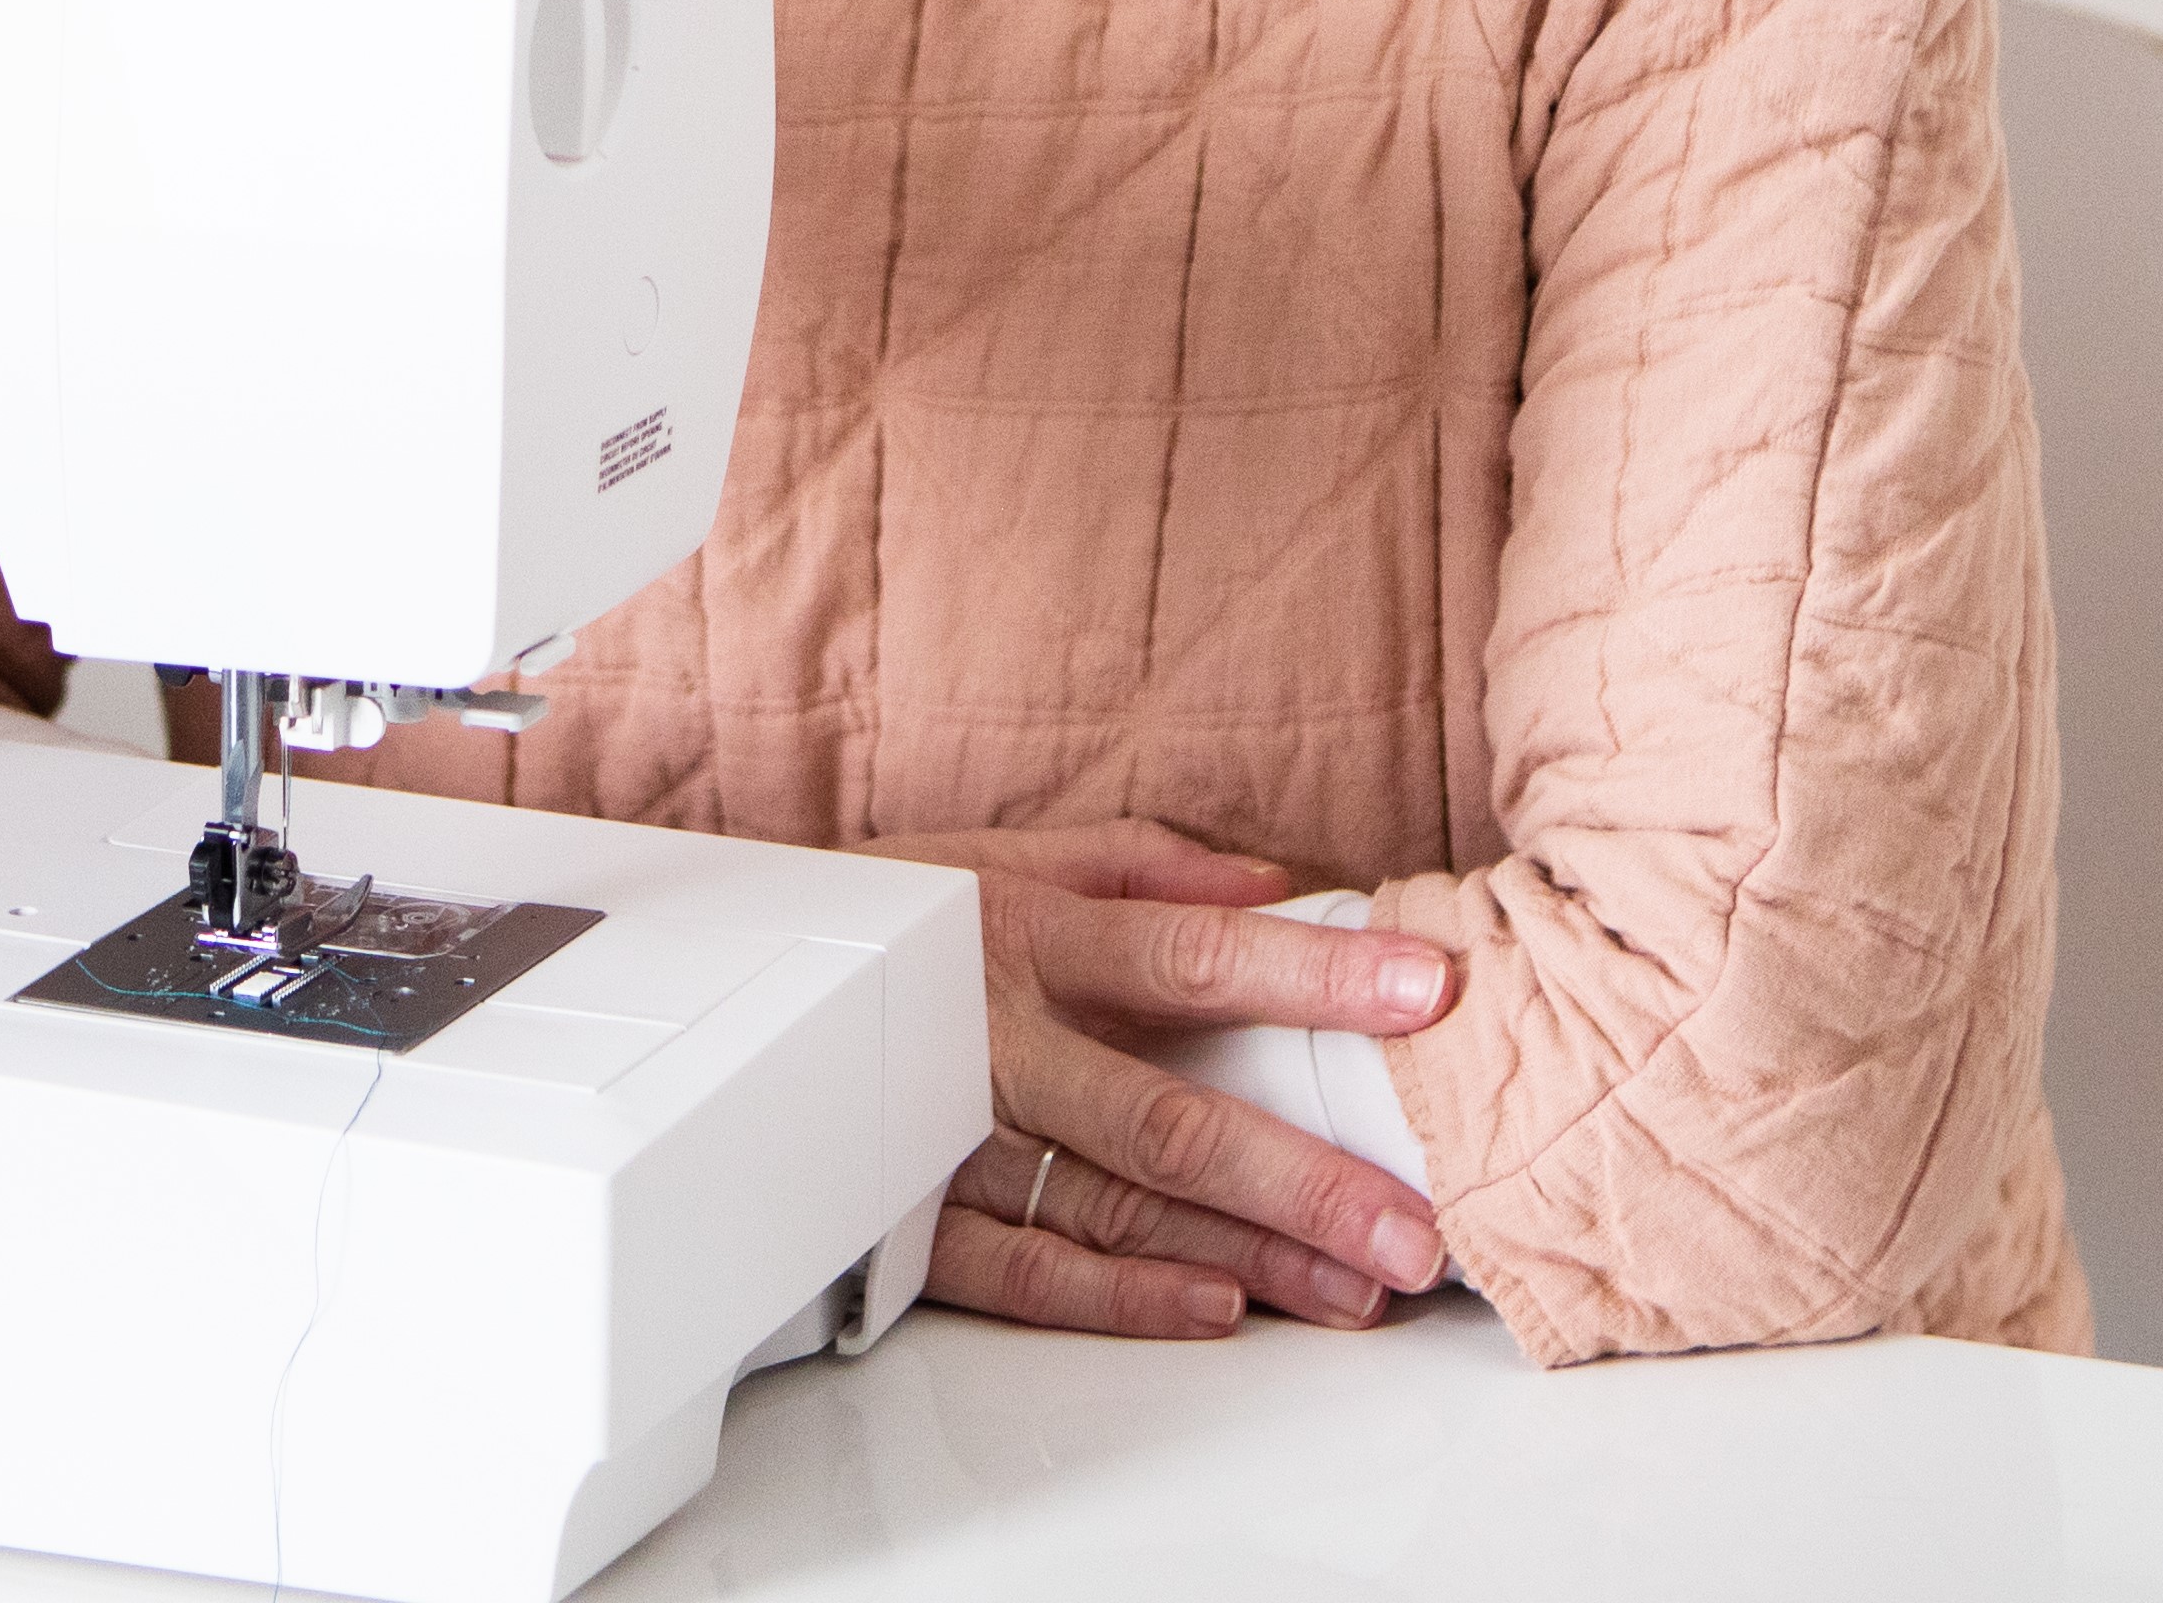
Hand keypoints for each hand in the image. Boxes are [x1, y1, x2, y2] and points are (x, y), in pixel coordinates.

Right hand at [874, 820, 1458, 1340]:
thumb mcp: (1008, 852)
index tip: (1427, 989)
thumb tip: (1279, 882)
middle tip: (1415, 1226)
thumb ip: (1145, 861)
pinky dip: (1118, 1295)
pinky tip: (1216, 1310)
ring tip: (1356, 1287)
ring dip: (1245, 1252)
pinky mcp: (911, 1212)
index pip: (1196, 955)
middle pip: (1169, 1112)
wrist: (734, 969)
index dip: (1313, 975)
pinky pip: (1024, 1268)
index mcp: (1033, 933)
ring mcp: (956, 1132)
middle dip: (1300, 1176)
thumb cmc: (901, 910)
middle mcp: (1001, 1036)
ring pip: (1117, 1205)